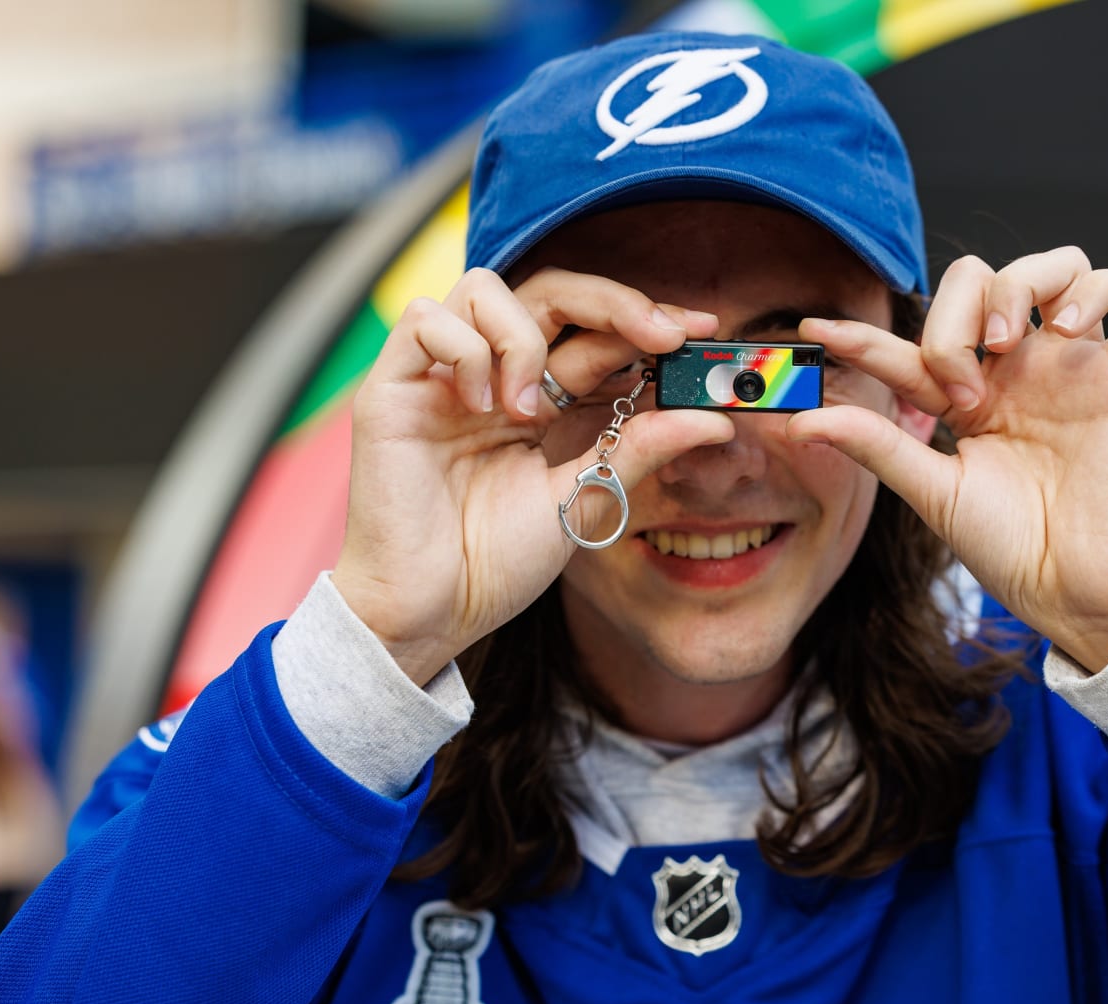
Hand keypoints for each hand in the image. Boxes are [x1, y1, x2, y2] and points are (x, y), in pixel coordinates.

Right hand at [332, 267, 735, 684]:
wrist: (429, 613)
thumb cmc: (494, 563)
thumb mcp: (584, 499)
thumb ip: (640, 449)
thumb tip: (715, 418)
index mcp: (540, 401)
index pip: (593, 333)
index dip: (645, 322)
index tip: (702, 330)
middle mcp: (492, 377)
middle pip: (549, 291)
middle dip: (613, 302)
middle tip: (659, 336)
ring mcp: (440, 378)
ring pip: (483, 287)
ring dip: (525, 337)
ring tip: (529, 409)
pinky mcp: (392, 386)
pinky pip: (425, 319)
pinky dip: (465, 351)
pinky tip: (480, 408)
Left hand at [791, 247, 1107, 670]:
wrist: (1077, 591)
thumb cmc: (1013, 549)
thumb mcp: (934, 492)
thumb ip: (877, 446)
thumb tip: (804, 419)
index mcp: (975, 396)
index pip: (915, 343)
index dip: (866, 333)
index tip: (816, 334)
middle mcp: (1025, 370)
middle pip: (985, 280)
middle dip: (955, 310)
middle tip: (957, 378)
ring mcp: (1079, 366)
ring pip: (1061, 266)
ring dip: (1021, 283)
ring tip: (1005, 341)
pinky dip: (1102, 287)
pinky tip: (1069, 328)